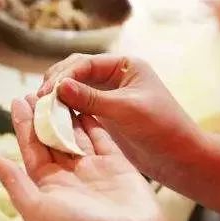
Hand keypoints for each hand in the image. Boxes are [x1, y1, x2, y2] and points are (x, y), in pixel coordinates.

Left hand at [0, 98, 175, 220]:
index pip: (31, 150)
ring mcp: (94, 171)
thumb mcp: (36, 208)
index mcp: (48, 187)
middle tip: (37, 89)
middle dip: (44, 115)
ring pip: (77, 135)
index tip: (18, 100)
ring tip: (58, 89)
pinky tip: (85, 103)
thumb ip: (13, 180)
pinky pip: (102, 137)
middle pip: (53, 139)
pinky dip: (93, 120)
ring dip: (67, 113)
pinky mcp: (117, 165)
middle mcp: (69, 178)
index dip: (24, 125)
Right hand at [37, 54, 203, 182]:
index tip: (47, 92)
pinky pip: (80, 107)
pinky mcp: (106, 114)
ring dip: (58, 97)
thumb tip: (58, 85)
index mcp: (125, 66)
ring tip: (42, 109)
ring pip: (75, 89)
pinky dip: (66, 111)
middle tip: (39, 100)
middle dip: (57, 83)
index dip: (63, 75)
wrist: (180, 158)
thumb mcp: (126, 111)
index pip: (85, 63)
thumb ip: (92, 98)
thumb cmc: (162, 128)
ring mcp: (110, 96)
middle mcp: (116, 77)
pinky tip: (53, 120)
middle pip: (76, 72)